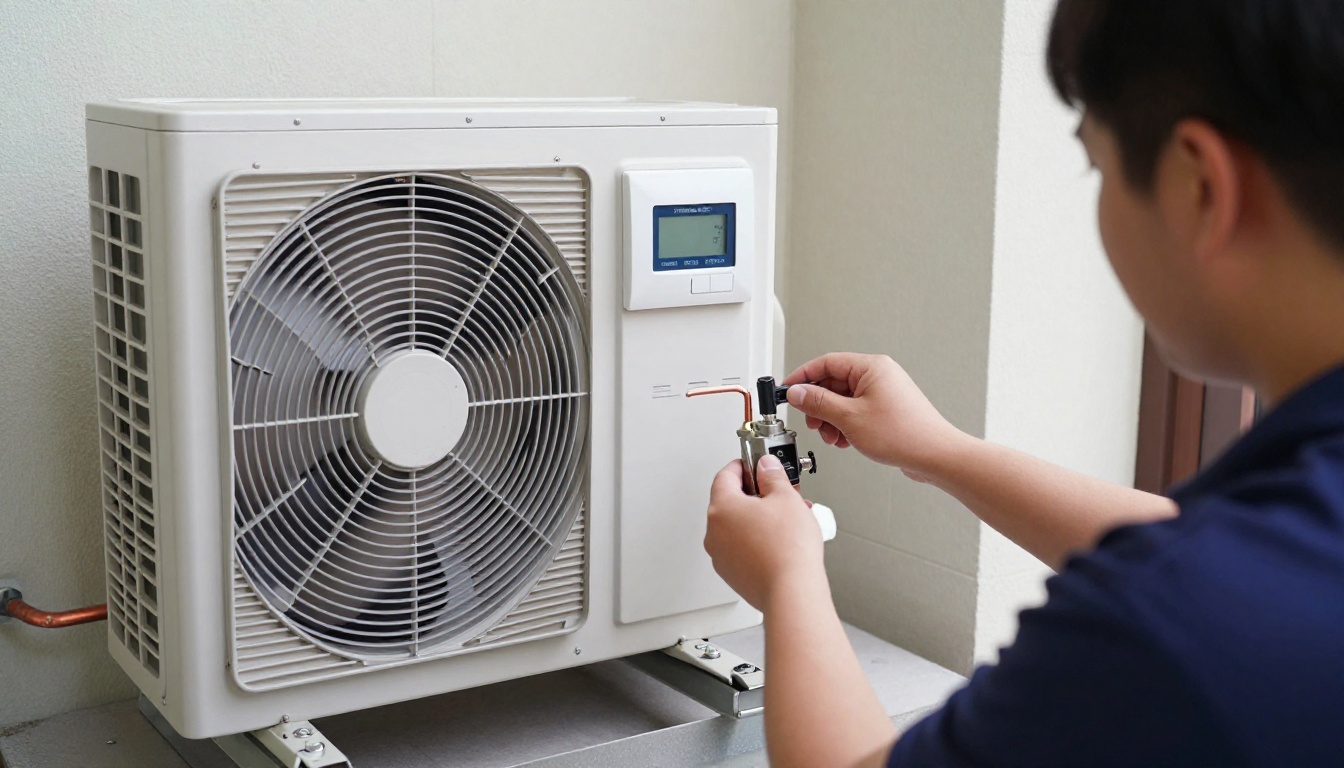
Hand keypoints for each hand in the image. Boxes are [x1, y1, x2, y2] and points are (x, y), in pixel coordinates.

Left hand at [704, 455, 825, 610]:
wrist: (792, 592)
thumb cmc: (787, 549)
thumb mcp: (786, 498)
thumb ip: (773, 476)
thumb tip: (766, 466)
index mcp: (721, 508)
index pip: (725, 475)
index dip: (743, 465)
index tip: (755, 464)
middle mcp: (714, 533)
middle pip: (731, 502)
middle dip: (756, 495)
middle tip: (777, 493)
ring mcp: (721, 556)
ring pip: (738, 527)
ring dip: (758, 518)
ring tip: (787, 519)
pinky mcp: (733, 574)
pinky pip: (742, 548)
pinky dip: (757, 540)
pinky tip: (781, 541)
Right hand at [782, 353, 963, 473]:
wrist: (935, 455)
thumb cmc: (905, 433)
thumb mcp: (850, 417)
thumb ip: (819, 403)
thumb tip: (798, 392)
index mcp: (871, 367)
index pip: (826, 363)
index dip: (803, 376)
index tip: (787, 390)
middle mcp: (878, 376)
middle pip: (833, 383)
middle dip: (818, 405)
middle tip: (811, 421)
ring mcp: (883, 393)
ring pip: (843, 401)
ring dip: (831, 419)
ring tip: (831, 436)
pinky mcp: (885, 410)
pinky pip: (855, 412)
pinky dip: (845, 425)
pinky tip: (845, 440)